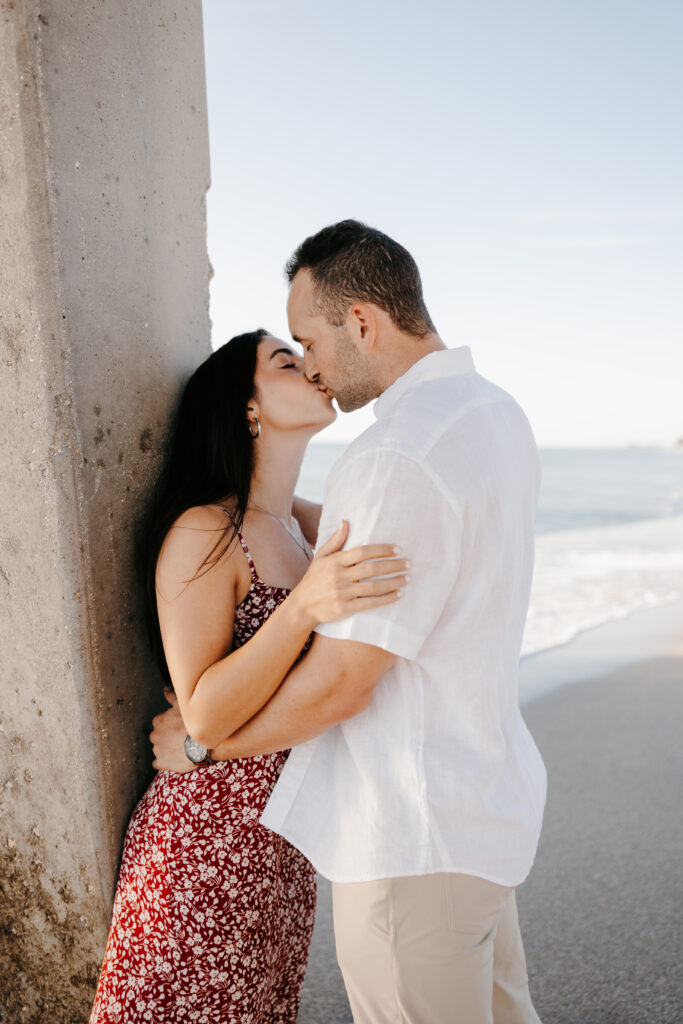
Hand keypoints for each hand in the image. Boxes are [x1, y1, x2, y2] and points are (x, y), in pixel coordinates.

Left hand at [151, 686, 195, 772]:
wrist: (202, 746)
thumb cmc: (194, 724)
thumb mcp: (183, 705)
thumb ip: (171, 696)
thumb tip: (165, 689)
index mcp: (159, 721)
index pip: (159, 722)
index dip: (169, 724)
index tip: (178, 727)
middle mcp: (155, 735)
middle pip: (158, 736)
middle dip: (166, 737)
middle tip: (180, 738)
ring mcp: (157, 750)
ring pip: (159, 748)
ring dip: (167, 748)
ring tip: (181, 748)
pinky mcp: (162, 763)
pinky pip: (158, 763)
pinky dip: (165, 761)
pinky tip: (175, 758)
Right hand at [289, 520, 409, 629]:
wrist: (301, 606)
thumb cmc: (314, 579)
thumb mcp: (321, 557)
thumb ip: (335, 540)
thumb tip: (346, 521)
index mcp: (335, 561)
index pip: (363, 552)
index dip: (382, 550)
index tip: (398, 549)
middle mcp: (339, 576)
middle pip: (371, 569)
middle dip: (392, 565)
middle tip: (408, 563)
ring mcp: (342, 593)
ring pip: (373, 587)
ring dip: (393, 582)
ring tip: (407, 578)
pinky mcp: (345, 608)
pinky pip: (370, 603)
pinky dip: (386, 599)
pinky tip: (398, 595)